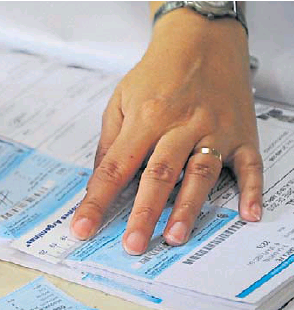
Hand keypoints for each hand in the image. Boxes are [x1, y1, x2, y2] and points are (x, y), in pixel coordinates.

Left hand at [70, 9, 262, 254]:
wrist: (203, 40)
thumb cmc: (157, 74)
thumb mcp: (121, 100)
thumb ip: (110, 142)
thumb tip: (98, 181)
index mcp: (147, 118)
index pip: (116, 167)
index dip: (97, 200)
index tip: (81, 228)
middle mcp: (181, 125)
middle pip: (160, 175)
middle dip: (144, 213)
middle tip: (132, 245)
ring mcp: (215, 131)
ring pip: (201, 175)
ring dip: (188, 208)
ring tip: (173, 238)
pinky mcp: (242, 134)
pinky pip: (249, 166)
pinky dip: (251, 191)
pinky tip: (247, 216)